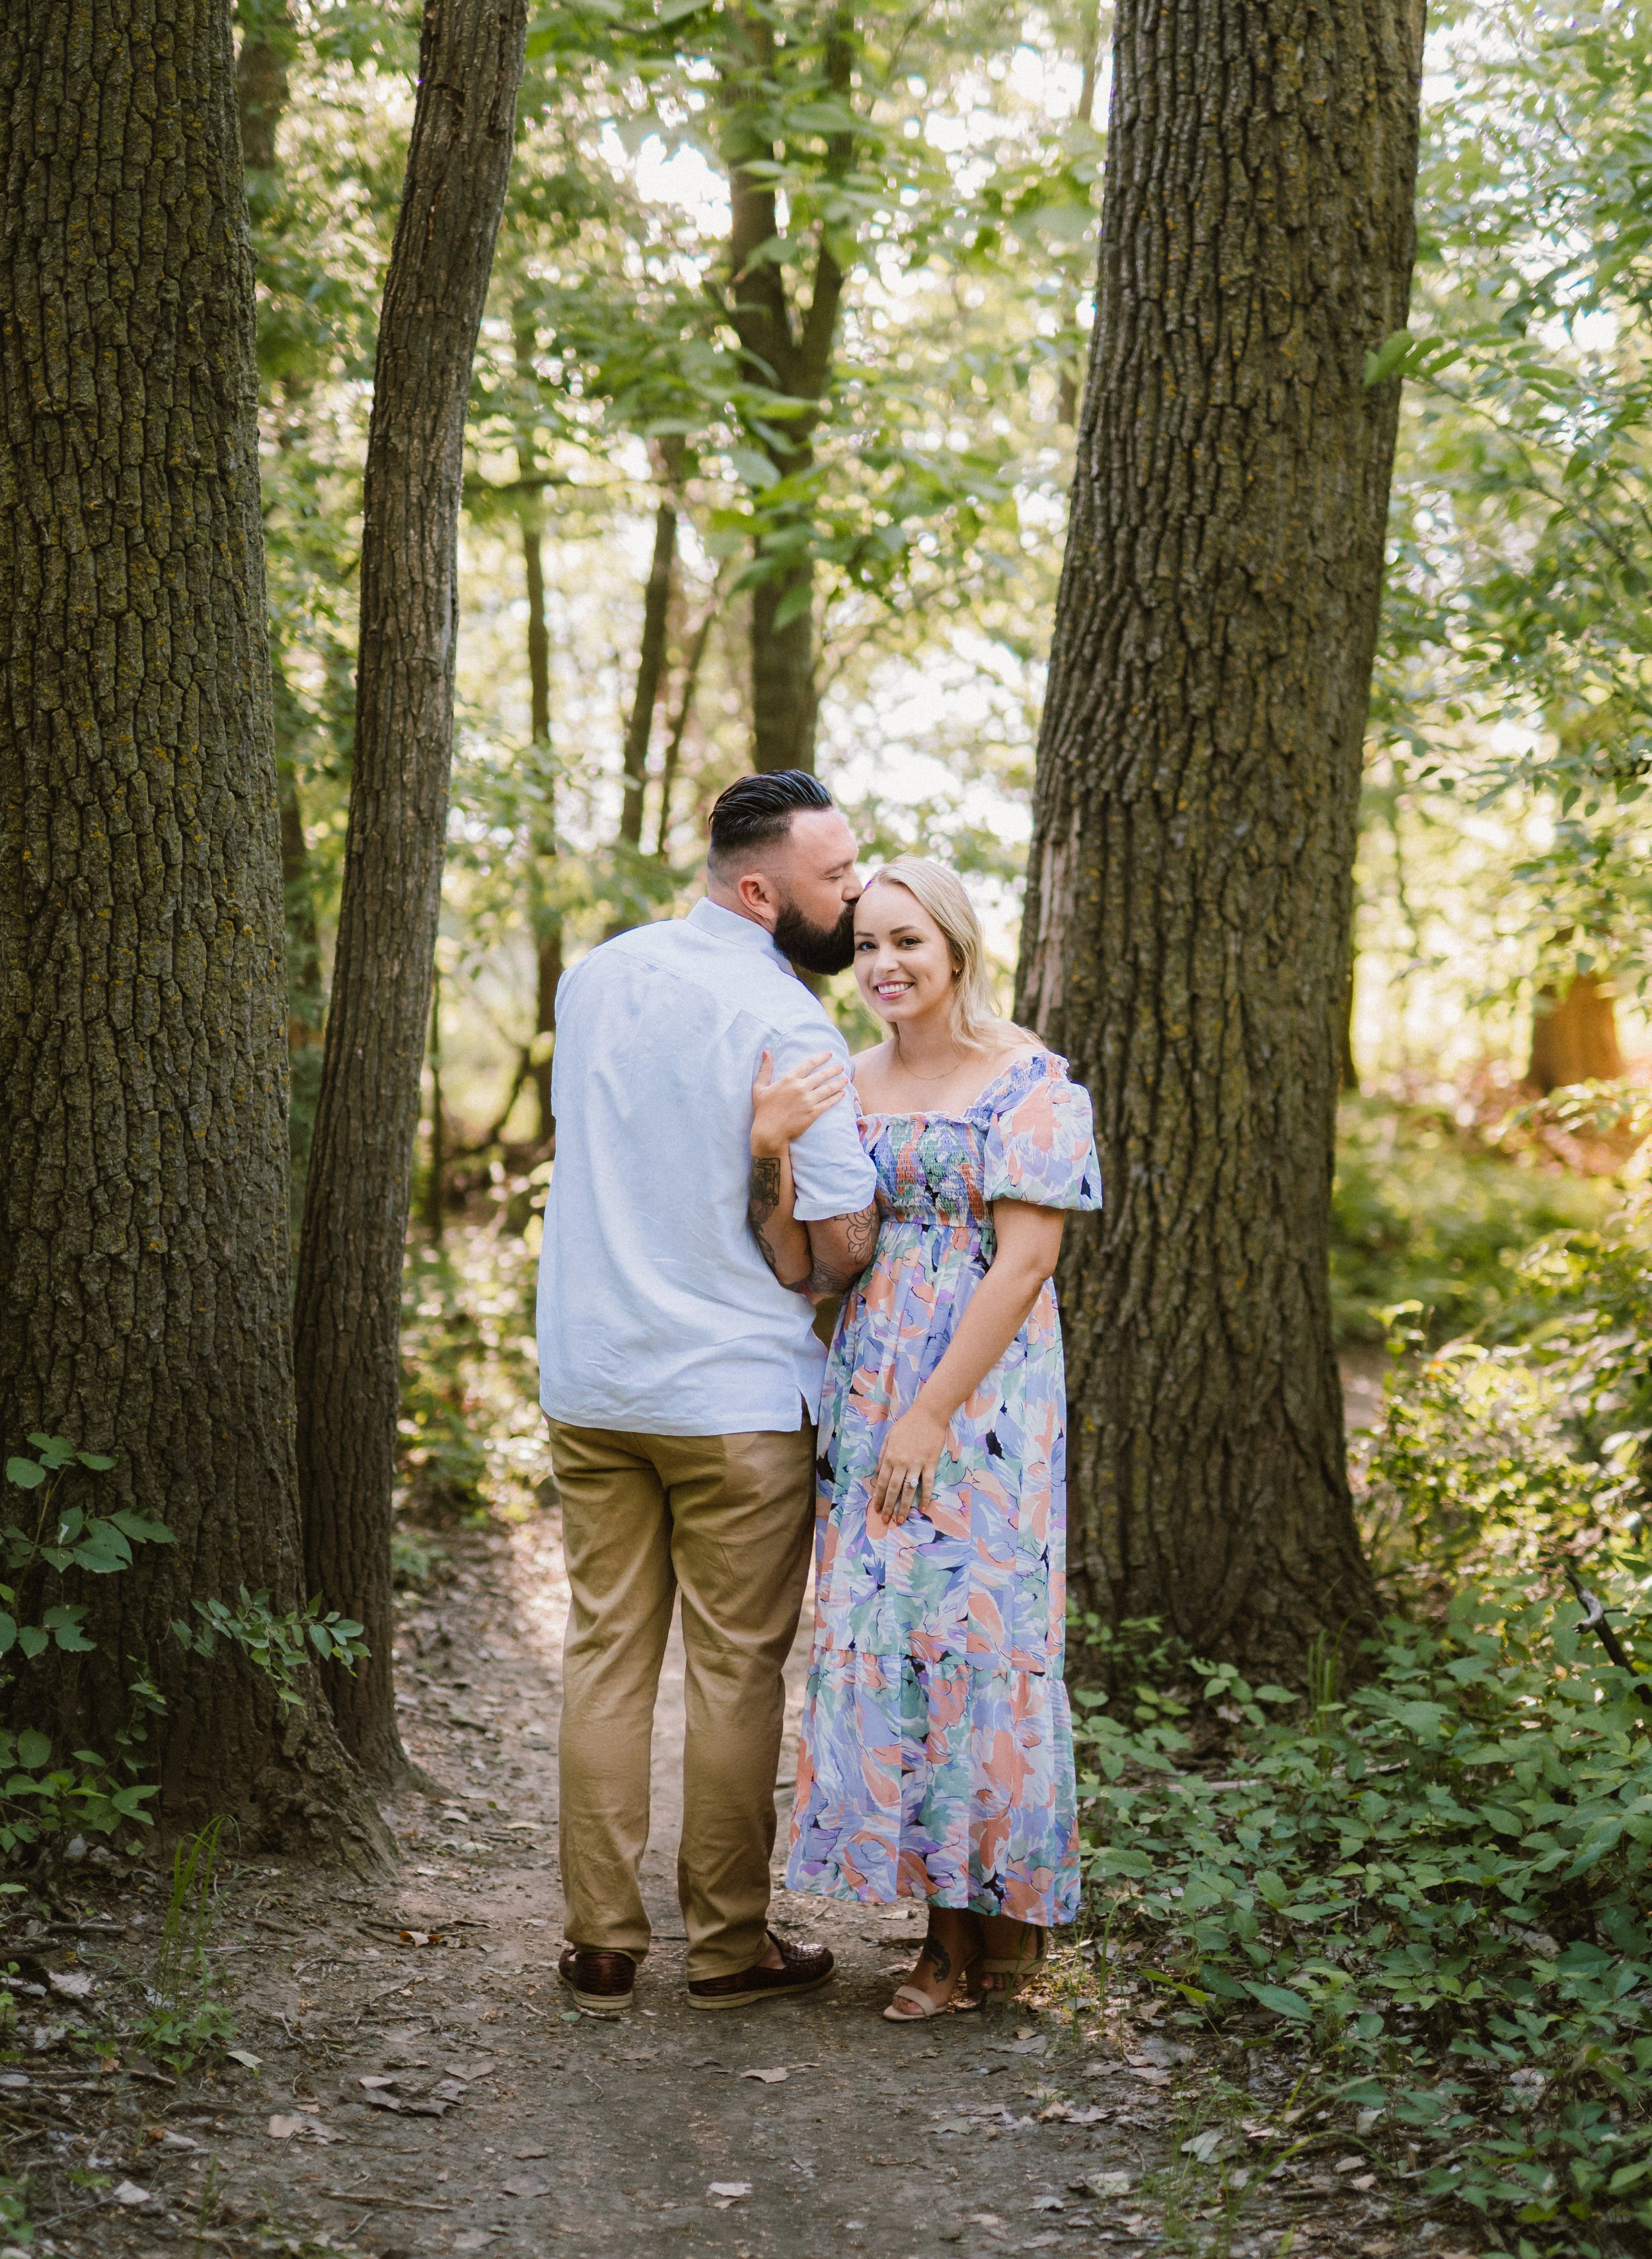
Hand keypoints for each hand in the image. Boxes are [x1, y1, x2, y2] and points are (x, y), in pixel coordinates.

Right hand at [751, 1048, 846, 1157]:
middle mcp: (801, 1088)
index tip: (829, 1054)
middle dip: (833, 1069)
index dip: (821, 1057)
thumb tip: (767, 1051)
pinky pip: (828, 1103)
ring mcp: (808, 1101)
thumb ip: (765, 1069)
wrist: (770, 1132)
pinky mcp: (813, 1113)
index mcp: (789, 1080)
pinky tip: (842, 1094)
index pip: (809, 1063)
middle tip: (842, 1066)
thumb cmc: (763, 1110)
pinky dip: (837, 1097)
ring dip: (838, 1083)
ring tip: (845, 1079)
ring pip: (828, 1089)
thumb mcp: (759, 1087)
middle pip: (822, 1075)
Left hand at [868, 1402, 948, 1528]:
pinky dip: (925, 1497)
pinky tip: (923, 1508)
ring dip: (904, 1507)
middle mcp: (901, 1463)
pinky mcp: (930, 1463)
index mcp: (890, 1457)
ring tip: (901, 1520)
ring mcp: (916, 1464)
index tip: (877, 1509)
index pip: (882, 1482)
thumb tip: (878, 1473)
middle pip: (893, 1489)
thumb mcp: (889, 1436)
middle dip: (888, 1507)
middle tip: (886, 1521)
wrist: (928, 1414)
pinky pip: (927, 1484)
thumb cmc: (908, 1424)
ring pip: (909, 1490)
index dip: (879, 1497)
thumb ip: (882, 1455)